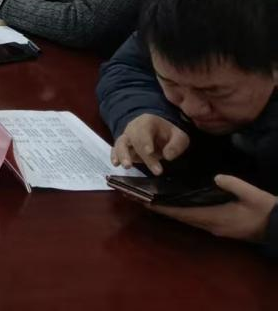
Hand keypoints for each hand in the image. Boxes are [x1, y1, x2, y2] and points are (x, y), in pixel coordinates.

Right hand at [110, 113, 189, 173]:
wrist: (157, 130)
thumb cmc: (168, 134)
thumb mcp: (179, 136)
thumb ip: (176, 145)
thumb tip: (168, 156)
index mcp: (147, 121)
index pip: (144, 130)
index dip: (146, 141)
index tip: (150, 152)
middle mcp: (133, 127)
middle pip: (135, 140)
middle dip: (144, 156)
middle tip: (157, 171)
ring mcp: (127, 136)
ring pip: (121, 143)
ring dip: (122, 154)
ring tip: (127, 166)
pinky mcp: (123, 146)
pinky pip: (116, 149)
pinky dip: (115, 156)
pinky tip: (116, 164)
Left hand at [150, 175, 276, 242]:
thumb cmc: (265, 210)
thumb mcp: (252, 194)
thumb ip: (233, 184)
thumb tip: (216, 177)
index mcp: (216, 217)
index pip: (183, 213)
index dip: (164, 208)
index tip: (145, 201)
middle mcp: (212, 225)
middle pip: (181, 217)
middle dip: (161, 208)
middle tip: (140, 198)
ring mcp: (216, 228)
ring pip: (187, 219)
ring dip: (171, 211)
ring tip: (153, 200)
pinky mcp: (221, 227)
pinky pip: (196, 219)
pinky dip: (183, 212)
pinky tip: (177, 204)